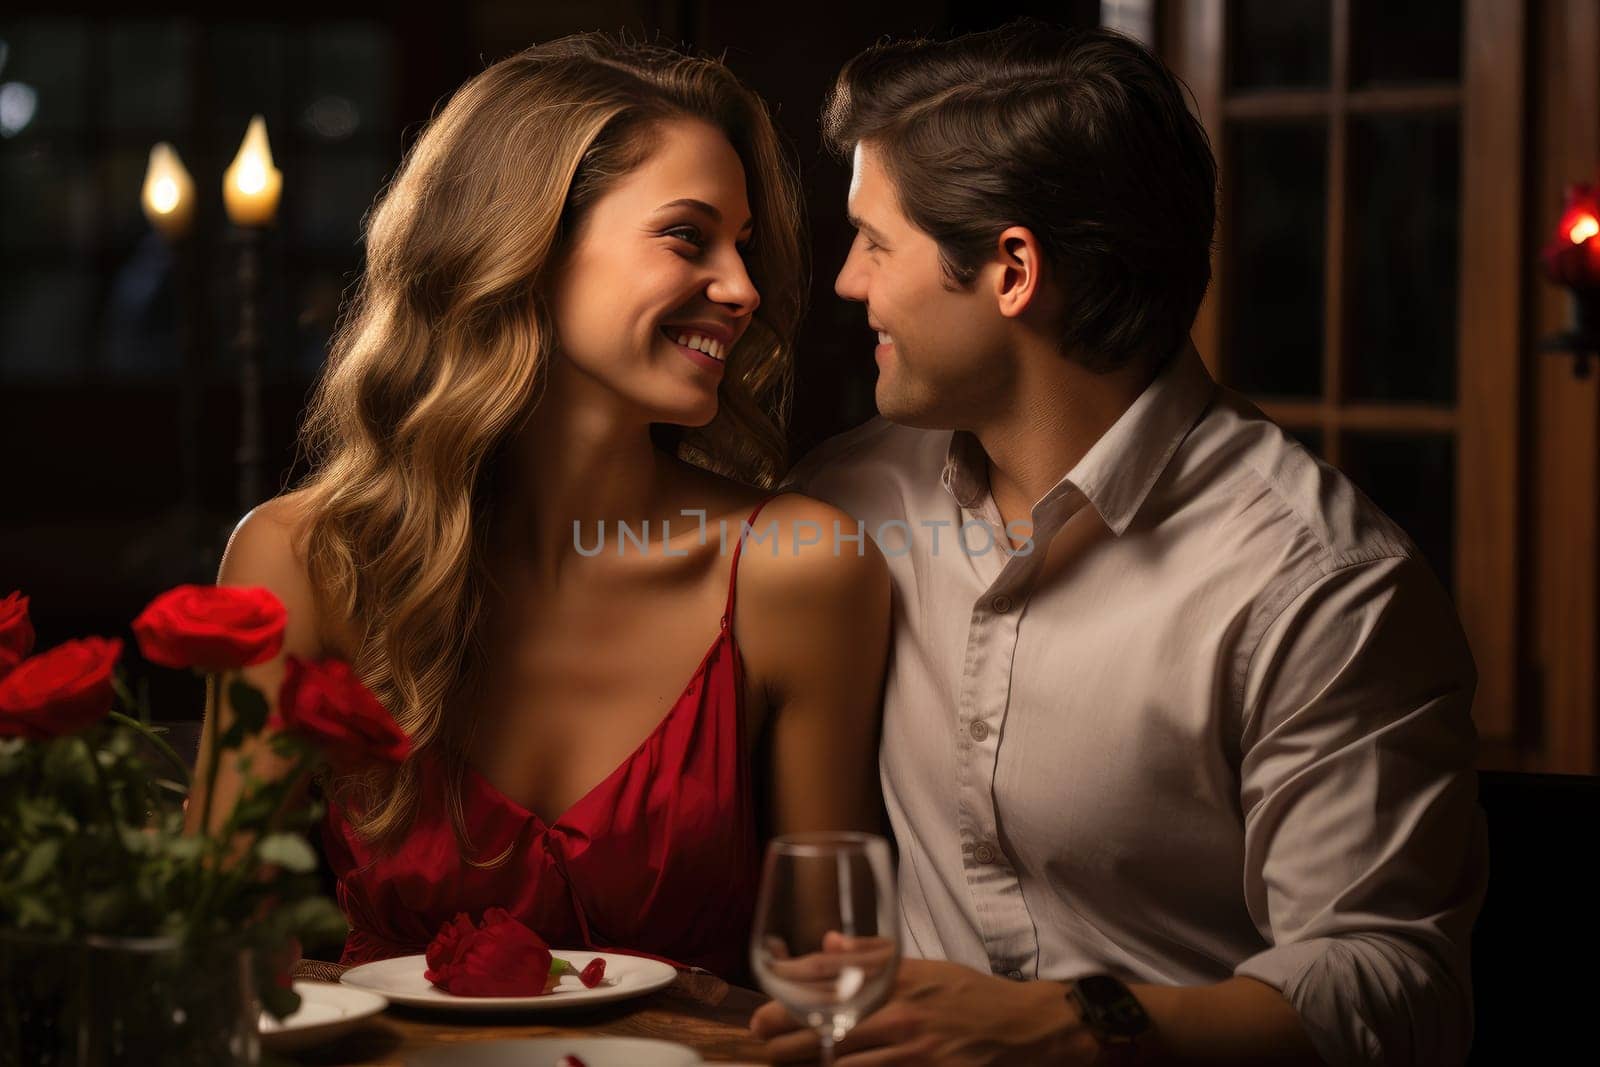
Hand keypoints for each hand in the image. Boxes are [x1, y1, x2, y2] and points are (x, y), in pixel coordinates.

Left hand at [751, 954, 1100, 1065]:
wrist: (1027, 1030)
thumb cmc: (973, 997)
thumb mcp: (925, 966)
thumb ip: (874, 954)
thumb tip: (827, 943)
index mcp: (897, 977)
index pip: (828, 980)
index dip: (785, 995)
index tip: (761, 1009)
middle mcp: (899, 1013)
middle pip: (821, 1028)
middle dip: (782, 1039)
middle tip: (762, 1040)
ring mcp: (910, 1052)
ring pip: (837, 1063)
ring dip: (806, 1065)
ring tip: (782, 1062)